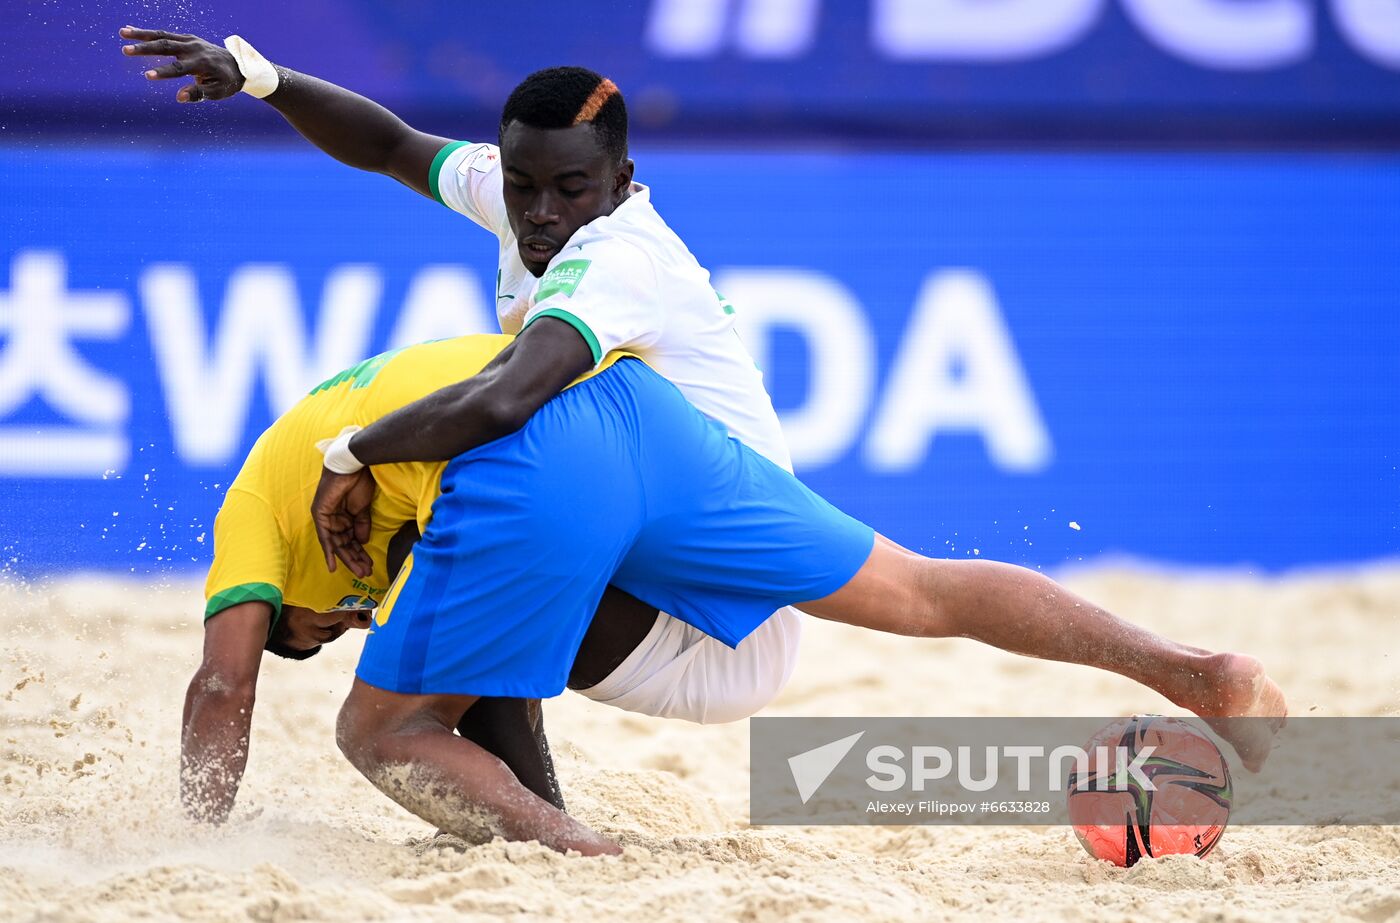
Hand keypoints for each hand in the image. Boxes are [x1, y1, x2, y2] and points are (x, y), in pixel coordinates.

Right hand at [120, 26, 243, 101]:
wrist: (239, 65)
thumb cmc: (226, 82)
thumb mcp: (217, 92)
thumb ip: (198, 94)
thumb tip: (179, 97)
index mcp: (202, 63)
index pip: (179, 68)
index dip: (163, 72)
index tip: (147, 76)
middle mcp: (194, 49)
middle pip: (166, 47)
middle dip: (145, 49)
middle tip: (125, 50)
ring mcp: (190, 41)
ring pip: (163, 36)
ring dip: (141, 35)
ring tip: (122, 33)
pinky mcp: (187, 38)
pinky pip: (166, 34)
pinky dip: (149, 33)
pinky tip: (132, 31)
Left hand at [311, 467, 376, 577]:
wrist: (354, 466)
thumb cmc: (359, 482)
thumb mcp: (363, 509)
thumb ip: (361, 525)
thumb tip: (363, 542)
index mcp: (343, 516)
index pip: (351, 539)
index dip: (360, 552)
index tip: (369, 564)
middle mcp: (333, 519)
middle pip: (344, 544)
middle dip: (355, 559)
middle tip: (366, 572)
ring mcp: (325, 518)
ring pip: (337, 544)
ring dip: (348, 558)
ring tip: (360, 571)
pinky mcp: (320, 515)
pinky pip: (324, 537)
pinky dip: (329, 552)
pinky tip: (334, 566)